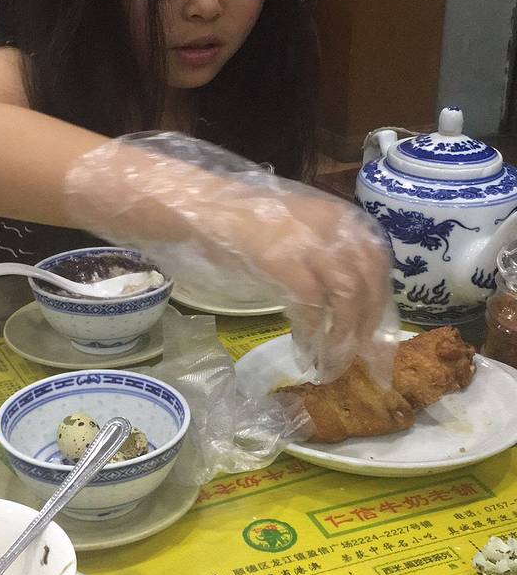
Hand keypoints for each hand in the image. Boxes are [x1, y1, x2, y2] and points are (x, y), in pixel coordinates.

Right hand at [65, 134, 395, 378]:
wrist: (194, 207)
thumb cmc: (237, 223)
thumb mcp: (292, 231)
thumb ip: (322, 254)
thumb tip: (348, 300)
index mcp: (338, 216)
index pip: (379, 263)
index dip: (381, 305)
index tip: (375, 338)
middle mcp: (331, 225)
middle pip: (368, 284)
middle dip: (367, 330)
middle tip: (356, 362)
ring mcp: (307, 241)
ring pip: (347, 299)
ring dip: (342, 339)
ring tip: (330, 366)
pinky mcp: (282, 260)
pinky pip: (312, 308)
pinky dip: (312, 336)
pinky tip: (304, 353)